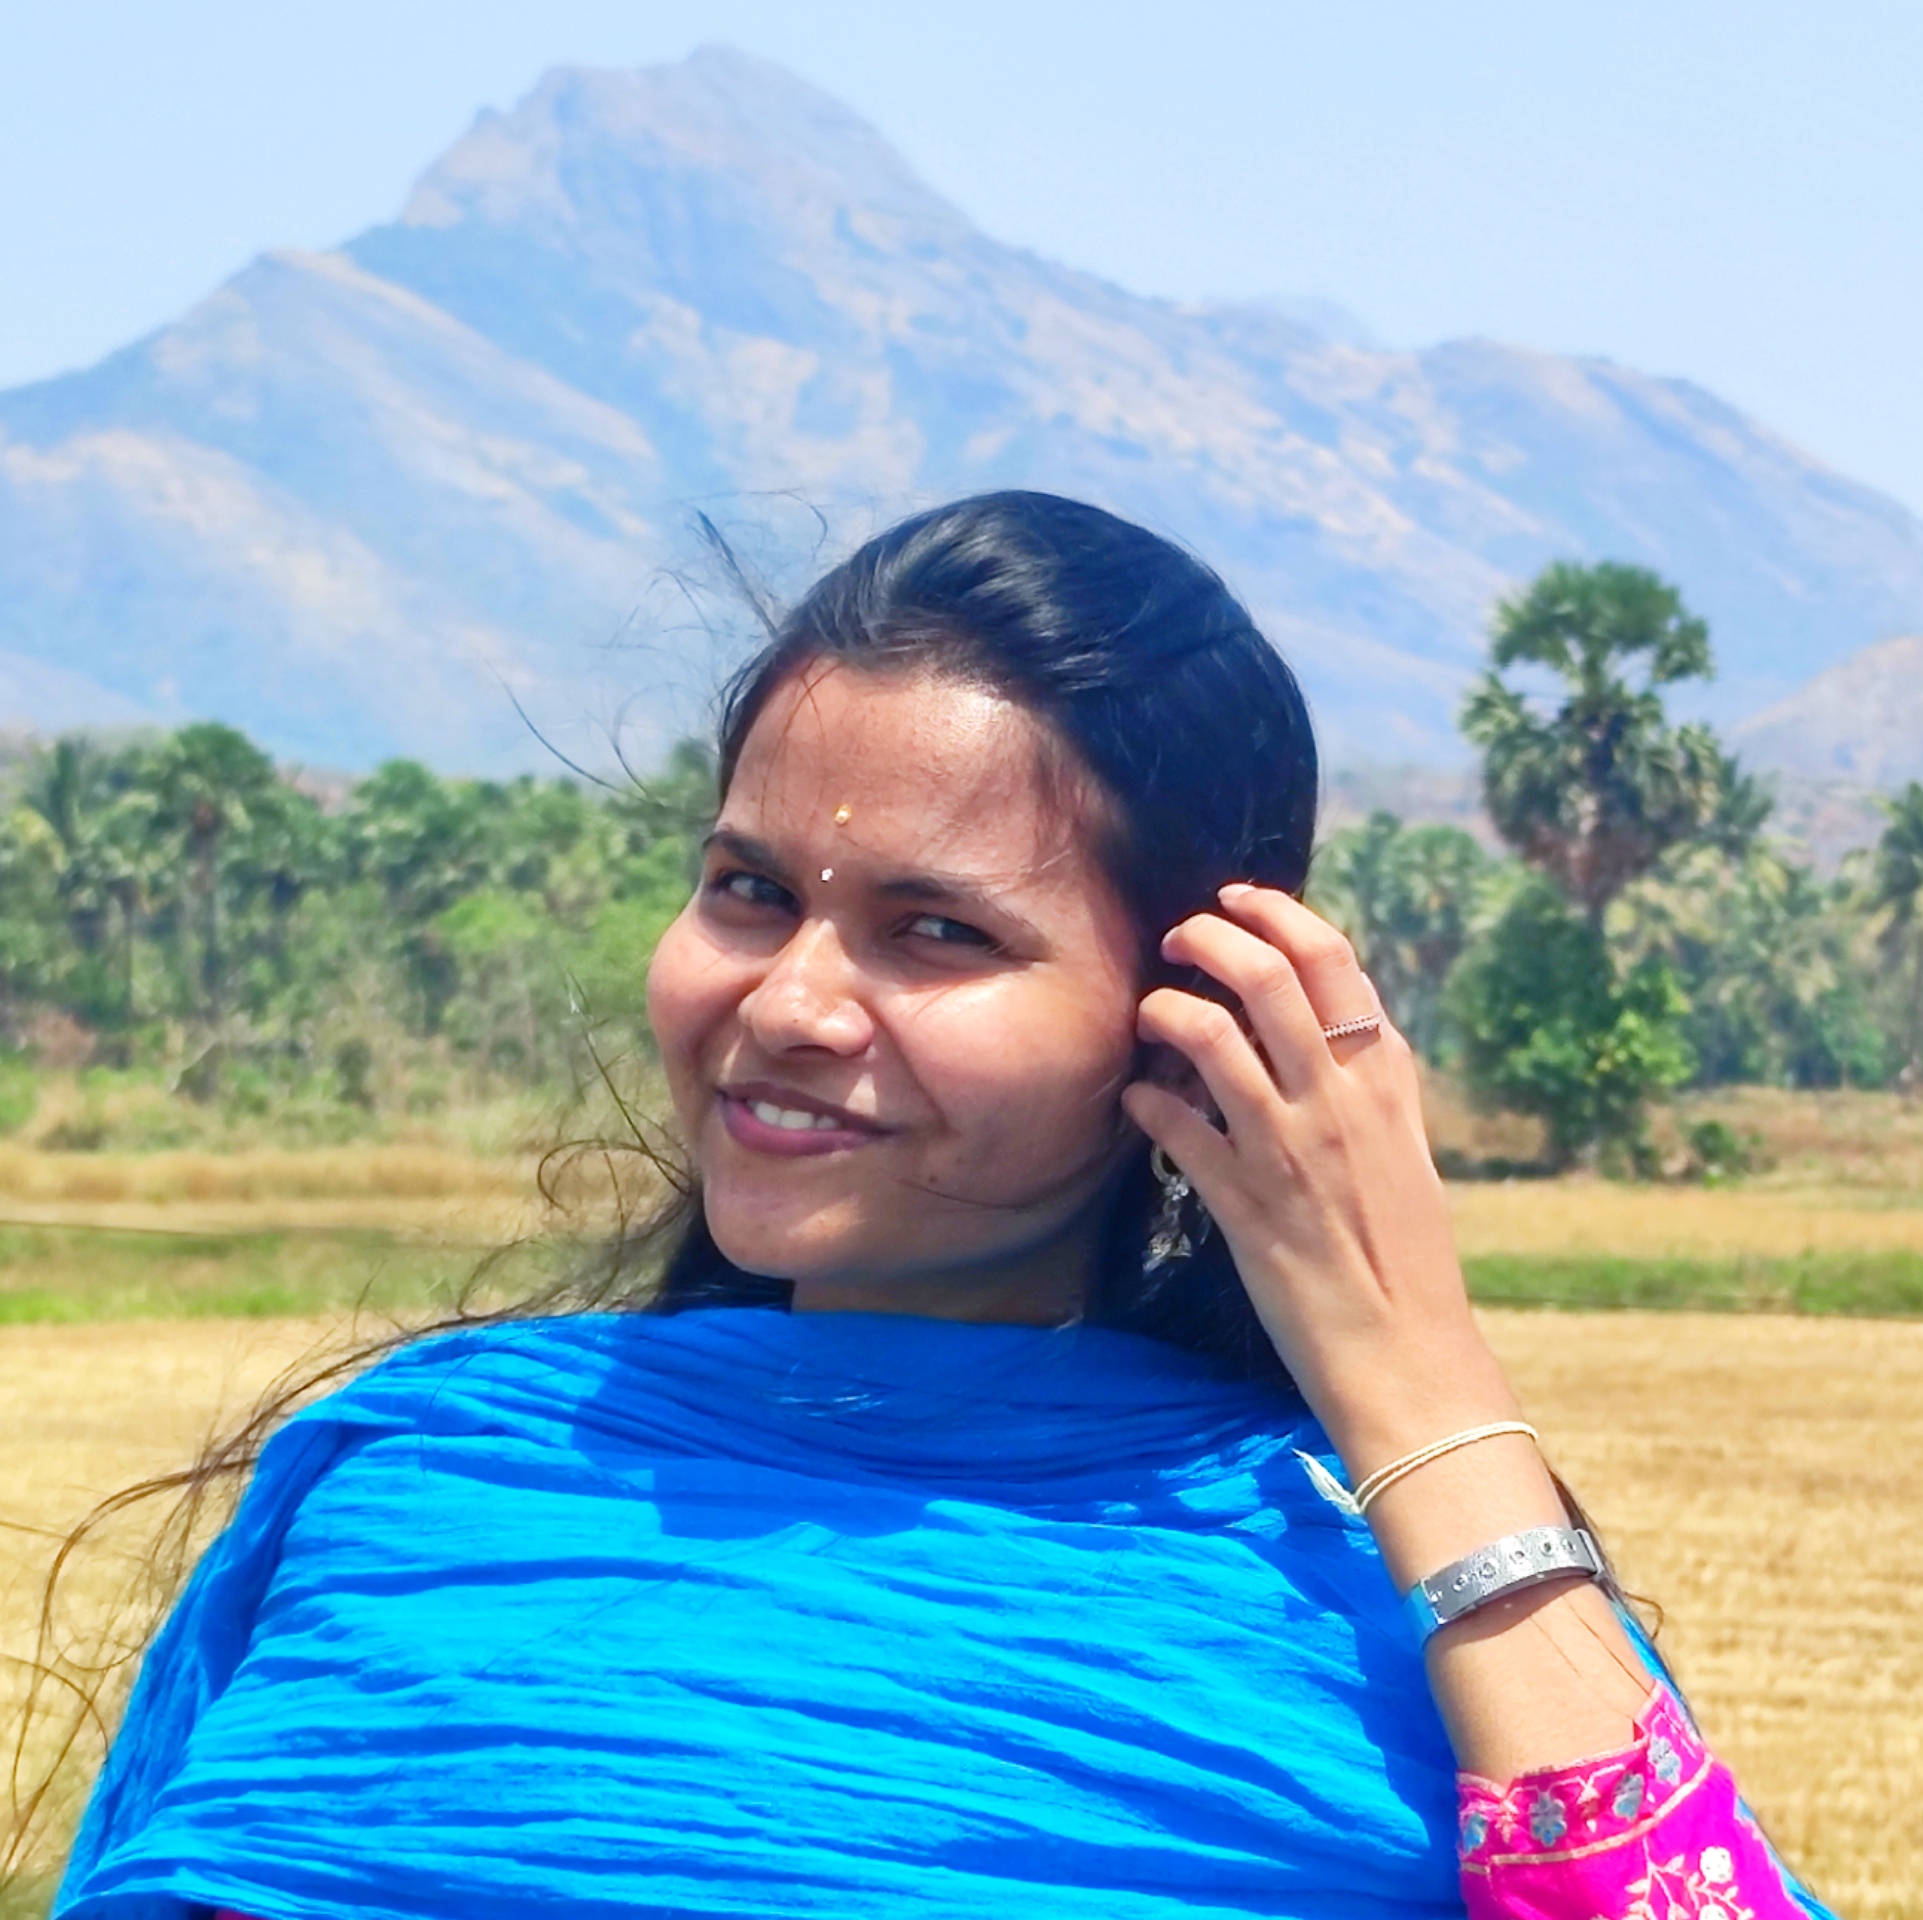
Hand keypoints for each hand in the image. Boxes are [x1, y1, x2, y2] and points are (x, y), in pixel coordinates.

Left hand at [1120, 883, 1518, 1484]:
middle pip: (1264, 974)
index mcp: (1385, 1079)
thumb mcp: (1403, 1147)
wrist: (1406, 1351)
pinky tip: (1138, 1099)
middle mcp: (1337, 1098)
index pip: (1333, 960)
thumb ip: (1362, 1082)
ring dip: (1164, 1007)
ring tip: (1150, 1012)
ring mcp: (1287, 1145)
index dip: (1276, 913)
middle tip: (1176, 939)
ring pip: (1209, 1033)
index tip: (1236, 900)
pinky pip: (1174, 1121)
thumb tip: (1317, 1025)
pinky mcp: (1241, 1199)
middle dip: (1206, 936)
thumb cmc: (1406, 1253)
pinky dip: (1145, 1098)